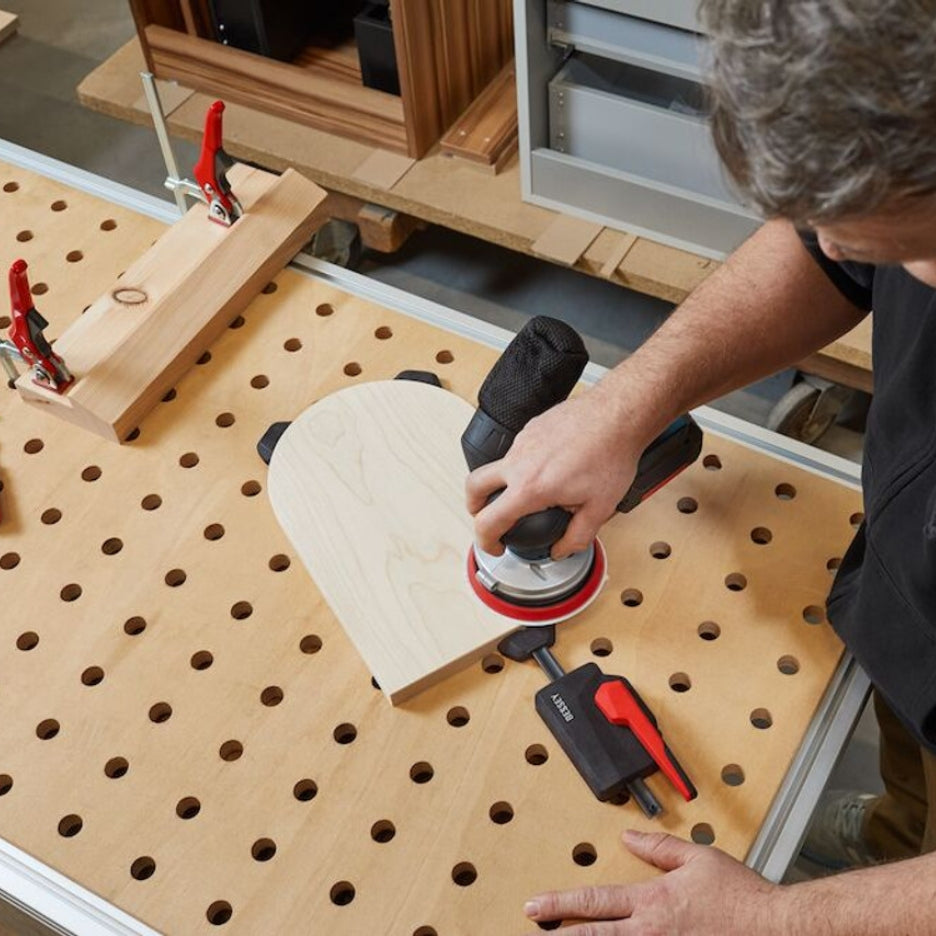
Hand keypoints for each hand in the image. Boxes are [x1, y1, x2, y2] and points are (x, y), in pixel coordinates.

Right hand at [465, 386, 641, 558]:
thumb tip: (562, 549)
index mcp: (530, 488)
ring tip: (527, 494)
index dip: (486, 541)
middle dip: (474, 507)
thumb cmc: (610, 455)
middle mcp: (519, 462)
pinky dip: (521, 465)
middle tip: (487, 518)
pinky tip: (546, 469)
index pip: (488, 521)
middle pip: (474, 486)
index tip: (496, 546)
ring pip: (497, 466)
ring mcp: (522, 441)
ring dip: (502, 484)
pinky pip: (516, 450)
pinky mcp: (531, 427)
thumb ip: (577, 537)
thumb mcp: (599, 508)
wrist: (617, 415)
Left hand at [523, 830, 783, 934]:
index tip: (533, 906)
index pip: (594, 902)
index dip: (559, 905)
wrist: (778, 931)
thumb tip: (630, 837)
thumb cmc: (743, 899)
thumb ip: (659, 848)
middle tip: (532, 931)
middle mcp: (650, 934)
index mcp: (652, 902)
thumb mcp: (699, 859)